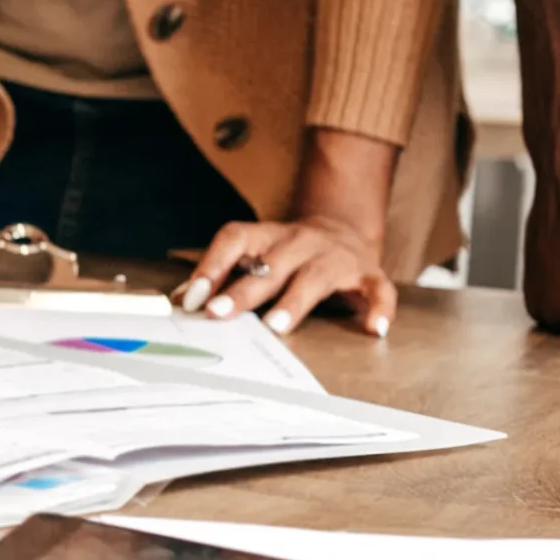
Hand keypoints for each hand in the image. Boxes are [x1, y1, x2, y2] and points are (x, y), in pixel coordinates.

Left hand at [178, 215, 395, 336]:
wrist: (343, 230)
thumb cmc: (285, 254)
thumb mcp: (253, 256)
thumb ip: (222, 276)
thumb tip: (181, 300)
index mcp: (267, 236)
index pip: (235, 239)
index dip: (211, 266)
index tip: (192, 298)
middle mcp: (301, 242)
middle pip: (271, 265)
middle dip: (243, 291)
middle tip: (218, 314)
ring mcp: (336, 257)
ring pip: (315, 277)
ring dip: (294, 302)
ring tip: (275, 327)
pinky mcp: (369, 273)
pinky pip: (378, 289)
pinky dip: (379, 308)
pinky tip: (372, 329)